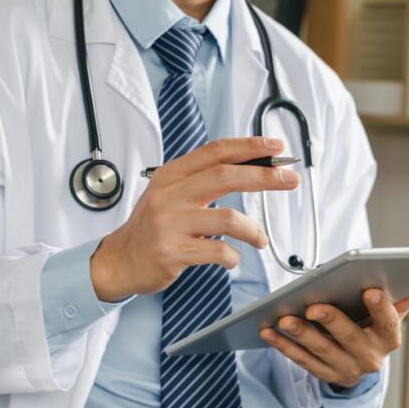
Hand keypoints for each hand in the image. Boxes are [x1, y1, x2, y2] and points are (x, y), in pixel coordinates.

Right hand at [90, 137, 299, 300]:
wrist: (119, 261)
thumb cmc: (152, 228)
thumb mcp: (171, 194)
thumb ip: (203, 182)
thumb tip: (252, 170)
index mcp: (172, 175)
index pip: (216, 152)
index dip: (250, 147)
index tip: (275, 148)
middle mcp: (170, 195)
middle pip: (226, 176)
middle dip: (264, 177)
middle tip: (289, 180)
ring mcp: (170, 223)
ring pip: (227, 218)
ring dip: (253, 230)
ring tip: (260, 240)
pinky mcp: (173, 251)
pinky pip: (217, 252)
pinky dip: (232, 257)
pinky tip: (231, 259)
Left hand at [259, 283, 408, 388]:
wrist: (363, 363)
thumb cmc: (374, 328)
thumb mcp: (391, 314)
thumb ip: (406, 296)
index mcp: (389, 338)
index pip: (387, 322)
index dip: (380, 307)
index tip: (370, 289)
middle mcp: (370, 358)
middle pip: (350, 338)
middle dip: (331, 322)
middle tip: (313, 307)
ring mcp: (346, 369)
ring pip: (321, 351)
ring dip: (300, 335)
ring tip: (283, 318)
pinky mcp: (324, 375)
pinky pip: (301, 360)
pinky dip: (283, 346)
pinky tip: (267, 331)